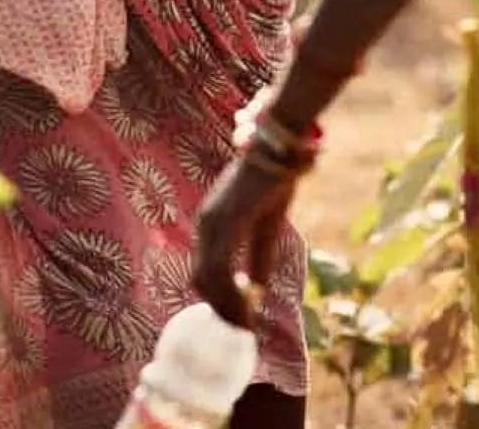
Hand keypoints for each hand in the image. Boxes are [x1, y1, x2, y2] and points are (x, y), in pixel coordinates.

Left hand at [192, 155, 298, 327]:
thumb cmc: (273, 183)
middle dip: (221, 309)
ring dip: (226, 305)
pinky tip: (247, 305)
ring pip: (209, 278)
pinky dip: (232, 291)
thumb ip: (259, 257)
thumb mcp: (267, 227)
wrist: (277, 150)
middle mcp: (206, 225)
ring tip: (245, 325)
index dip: (218, 301)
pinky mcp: (227, 221)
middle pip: (201, 280)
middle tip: (242, 330)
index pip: (203, 273)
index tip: (237, 321)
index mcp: (212, 226)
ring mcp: (213, 223)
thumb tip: (256, 291)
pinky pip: (222, 266)